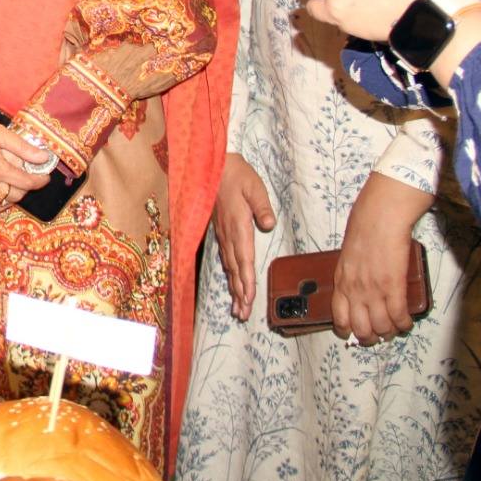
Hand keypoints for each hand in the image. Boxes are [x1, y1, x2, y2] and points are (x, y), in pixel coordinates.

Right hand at [212, 153, 275, 320]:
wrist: (212, 166)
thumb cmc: (236, 174)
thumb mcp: (254, 186)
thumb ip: (261, 206)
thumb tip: (268, 224)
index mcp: (238, 226)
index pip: (244, 259)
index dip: (246, 280)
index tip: (248, 298)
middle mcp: (229, 234)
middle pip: (235, 269)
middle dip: (239, 293)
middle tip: (242, 314)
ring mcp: (223, 234)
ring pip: (229, 266)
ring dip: (234, 288)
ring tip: (237, 307)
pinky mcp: (221, 232)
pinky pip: (226, 258)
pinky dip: (230, 274)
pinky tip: (232, 282)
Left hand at [332, 173, 432, 344]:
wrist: (379, 218)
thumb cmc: (364, 231)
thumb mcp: (347, 257)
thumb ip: (351, 275)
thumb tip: (358, 289)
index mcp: (341, 281)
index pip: (338, 317)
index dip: (347, 331)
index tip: (354, 333)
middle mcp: (354, 290)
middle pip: (360, 328)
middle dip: (370, 338)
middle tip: (378, 336)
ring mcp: (374, 290)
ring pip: (380, 327)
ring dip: (389, 333)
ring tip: (394, 330)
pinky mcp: (393, 286)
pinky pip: (398, 316)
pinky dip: (403, 324)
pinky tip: (406, 324)